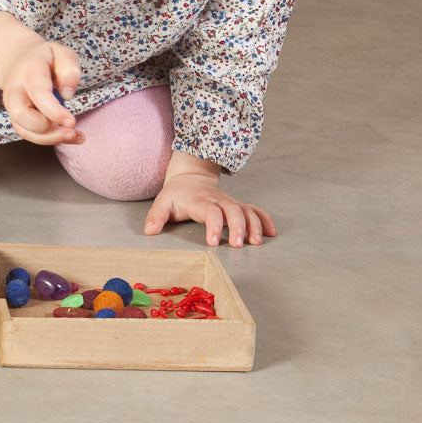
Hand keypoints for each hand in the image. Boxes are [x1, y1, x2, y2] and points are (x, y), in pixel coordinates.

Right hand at [0, 12, 82, 145]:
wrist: (19, 61)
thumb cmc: (45, 59)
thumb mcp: (61, 53)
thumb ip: (69, 69)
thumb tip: (67, 94)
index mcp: (28, 71)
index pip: (38, 93)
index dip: (53, 111)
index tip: (72, 122)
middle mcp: (15, 90)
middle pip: (21, 115)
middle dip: (47, 128)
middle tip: (72, 127)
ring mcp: (13, 106)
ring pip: (24, 130)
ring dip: (50, 138)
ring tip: (76, 135)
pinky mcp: (17, 118)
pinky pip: (29, 135)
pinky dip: (49, 140)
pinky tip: (70, 136)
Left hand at [144, 153, 275, 246]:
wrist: (190, 177)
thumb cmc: (176, 194)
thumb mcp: (162, 202)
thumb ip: (156, 216)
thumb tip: (149, 231)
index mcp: (200, 201)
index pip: (210, 212)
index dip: (213, 226)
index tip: (213, 243)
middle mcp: (218, 201)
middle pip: (233, 210)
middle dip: (238, 227)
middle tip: (239, 245)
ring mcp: (230, 202)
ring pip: (247, 210)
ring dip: (254, 225)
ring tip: (257, 242)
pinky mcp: (237, 205)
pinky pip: (255, 209)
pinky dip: (265, 220)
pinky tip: (272, 233)